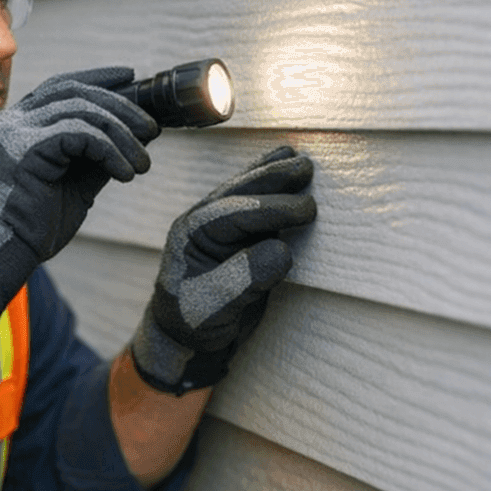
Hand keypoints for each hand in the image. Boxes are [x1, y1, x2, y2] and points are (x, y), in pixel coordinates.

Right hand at [0, 67, 159, 314]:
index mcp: (14, 126)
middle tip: (150, 127)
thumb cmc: (26, 228)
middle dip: (118, 105)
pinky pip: (80, 134)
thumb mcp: (69, 186)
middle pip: (73, 91)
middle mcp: (10, 122)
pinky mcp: (25, 149)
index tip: (130, 78)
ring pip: (81, 109)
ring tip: (142, 162)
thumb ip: (93, 159)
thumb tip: (134, 138)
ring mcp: (14, 132)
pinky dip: (110, 150)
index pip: (59, 86)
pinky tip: (124, 172)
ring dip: (121, 132)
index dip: (97, 79)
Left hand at [131, 146, 315, 394]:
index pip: (234, 214)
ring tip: (298, 158)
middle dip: (271, 177)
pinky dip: (270, 186)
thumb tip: (282, 251)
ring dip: (270, 172)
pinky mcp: (233, 232)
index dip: (271, 209)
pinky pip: (252, 201)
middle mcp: (201, 221)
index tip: (307, 209)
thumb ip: (244, 279)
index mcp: (191, 234)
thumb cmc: (193, 321)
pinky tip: (284, 169)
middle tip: (307, 167)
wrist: (183, 333)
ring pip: (244, 189)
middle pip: (238, 190)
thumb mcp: (214, 308)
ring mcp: (216, 224)